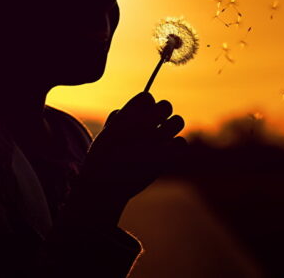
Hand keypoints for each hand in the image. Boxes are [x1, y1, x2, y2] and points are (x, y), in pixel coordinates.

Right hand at [69, 92, 187, 212]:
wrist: (103, 187)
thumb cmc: (102, 159)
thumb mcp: (105, 133)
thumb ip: (118, 118)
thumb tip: (129, 109)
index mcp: (127, 116)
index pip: (147, 97)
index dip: (146, 104)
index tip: (143, 114)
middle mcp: (141, 126)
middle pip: (166, 106)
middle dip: (162, 113)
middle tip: (157, 124)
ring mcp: (154, 142)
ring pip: (178, 121)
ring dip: (172, 127)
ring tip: (164, 135)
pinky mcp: (164, 159)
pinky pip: (181, 142)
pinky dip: (175, 146)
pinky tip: (167, 150)